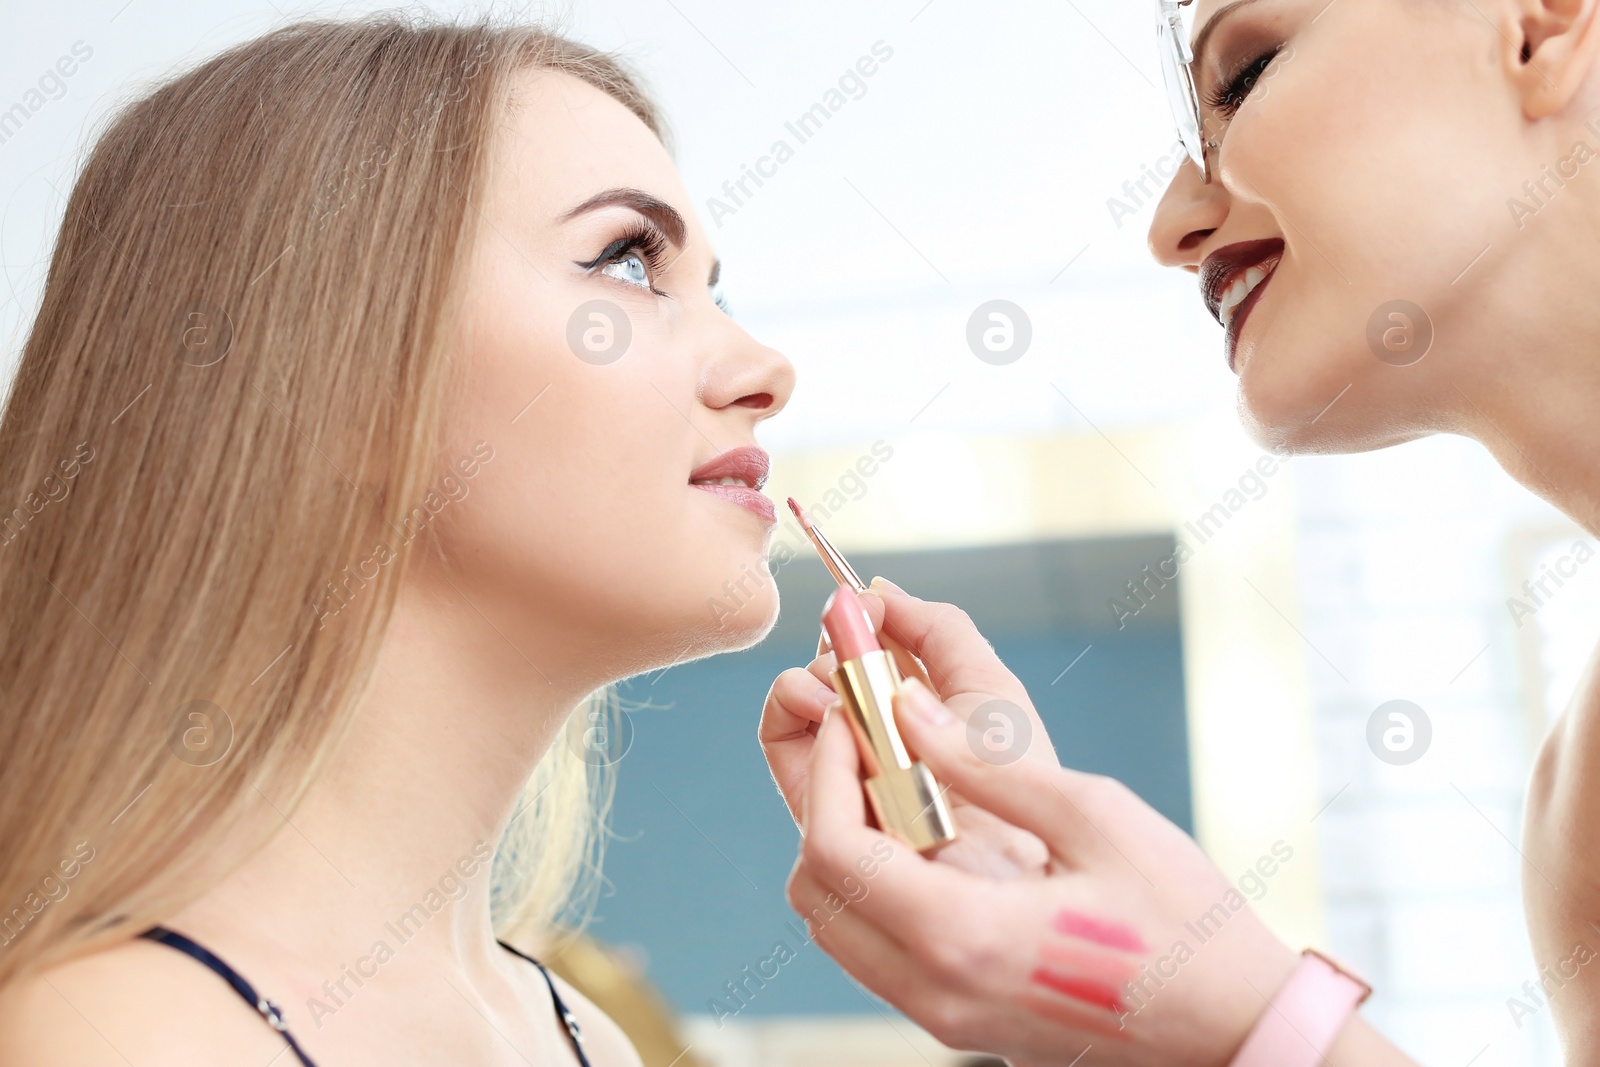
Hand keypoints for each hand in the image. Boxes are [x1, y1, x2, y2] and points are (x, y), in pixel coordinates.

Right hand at [761, 578, 1051, 879]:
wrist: (1001, 864)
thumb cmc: (1013, 783)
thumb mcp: (988, 686)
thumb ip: (939, 628)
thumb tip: (876, 590)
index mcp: (922, 705)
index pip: (875, 644)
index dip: (864, 616)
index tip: (868, 603)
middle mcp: (878, 733)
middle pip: (835, 661)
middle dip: (842, 641)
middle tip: (859, 639)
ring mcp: (842, 765)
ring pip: (801, 691)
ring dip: (817, 671)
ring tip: (849, 684)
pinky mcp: (811, 798)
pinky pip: (779, 734)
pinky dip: (792, 703)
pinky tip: (830, 708)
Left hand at [762, 580, 1303, 1066]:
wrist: (1234, 1026)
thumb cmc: (1184, 920)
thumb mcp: (1094, 817)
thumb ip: (986, 763)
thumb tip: (905, 709)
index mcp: (963, 937)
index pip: (833, 851)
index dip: (826, 771)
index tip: (851, 716)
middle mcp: (934, 988)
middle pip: (814, 893)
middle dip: (824, 807)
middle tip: (869, 747)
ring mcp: (943, 1014)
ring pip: (838, 927)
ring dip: (847, 850)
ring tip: (902, 786)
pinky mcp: (959, 1017)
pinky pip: (877, 949)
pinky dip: (877, 888)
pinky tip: (932, 839)